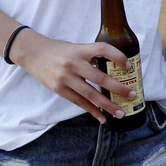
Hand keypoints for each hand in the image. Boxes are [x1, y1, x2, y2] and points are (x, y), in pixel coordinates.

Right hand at [9, 31, 137, 123]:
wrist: (33, 54)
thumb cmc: (58, 50)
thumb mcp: (76, 47)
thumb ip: (91, 56)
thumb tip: (113, 69)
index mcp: (80, 50)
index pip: (103, 49)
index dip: (118, 56)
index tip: (129, 66)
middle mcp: (73, 64)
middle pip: (100, 78)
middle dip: (118, 88)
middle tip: (132, 95)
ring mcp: (65, 78)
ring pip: (90, 94)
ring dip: (107, 105)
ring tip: (120, 113)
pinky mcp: (59, 89)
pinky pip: (79, 102)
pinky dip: (92, 110)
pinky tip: (102, 117)